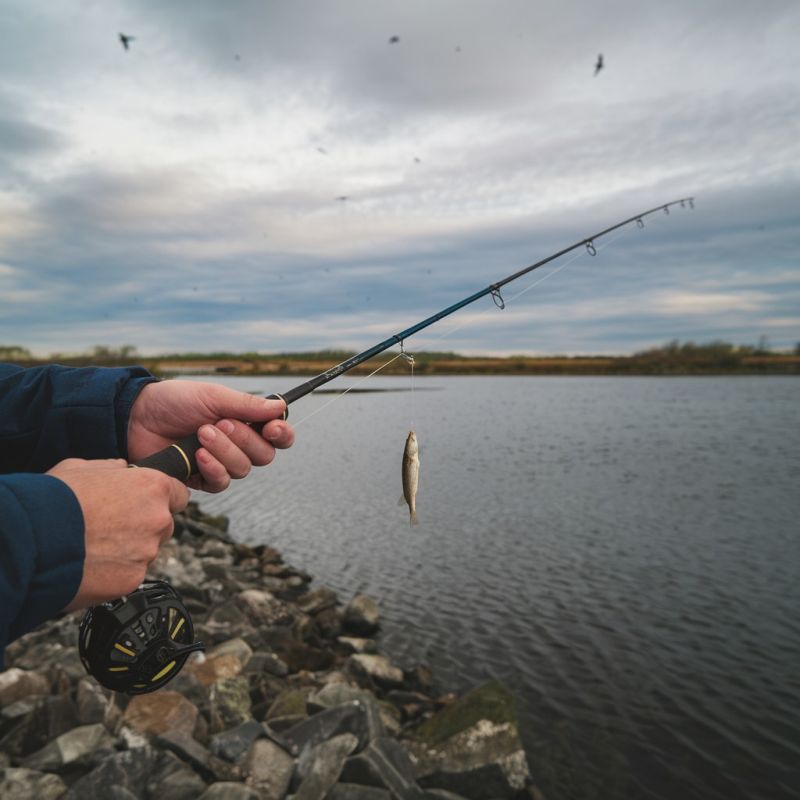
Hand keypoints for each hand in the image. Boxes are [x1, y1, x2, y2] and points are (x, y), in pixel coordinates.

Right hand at [47, 458, 189, 608]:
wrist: (33, 540)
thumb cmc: (56, 499)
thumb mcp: (82, 467)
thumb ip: (111, 468)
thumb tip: (121, 469)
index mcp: (152, 487)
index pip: (179, 495)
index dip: (163, 499)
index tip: (149, 503)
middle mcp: (158, 519)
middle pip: (163, 525)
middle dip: (144, 526)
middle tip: (112, 526)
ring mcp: (147, 551)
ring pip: (146, 551)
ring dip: (129, 549)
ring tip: (95, 545)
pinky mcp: (133, 579)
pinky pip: (130, 574)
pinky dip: (115, 571)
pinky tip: (91, 563)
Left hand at [127, 380, 294, 491]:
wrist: (137, 418)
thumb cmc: (175, 401)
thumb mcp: (212, 396)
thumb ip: (246, 404)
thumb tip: (280, 406)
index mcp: (245, 421)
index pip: (277, 435)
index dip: (282, 434)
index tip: (272, 428)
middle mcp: (238, 444)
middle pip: (263, 455)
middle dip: (245, 440)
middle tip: (221, 423)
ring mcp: (220, 463)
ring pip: (242, 469)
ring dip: (225, 451)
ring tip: (202, 433)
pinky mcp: (201, 479)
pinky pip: (221, 483)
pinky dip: (213, 469)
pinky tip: (198, 456)